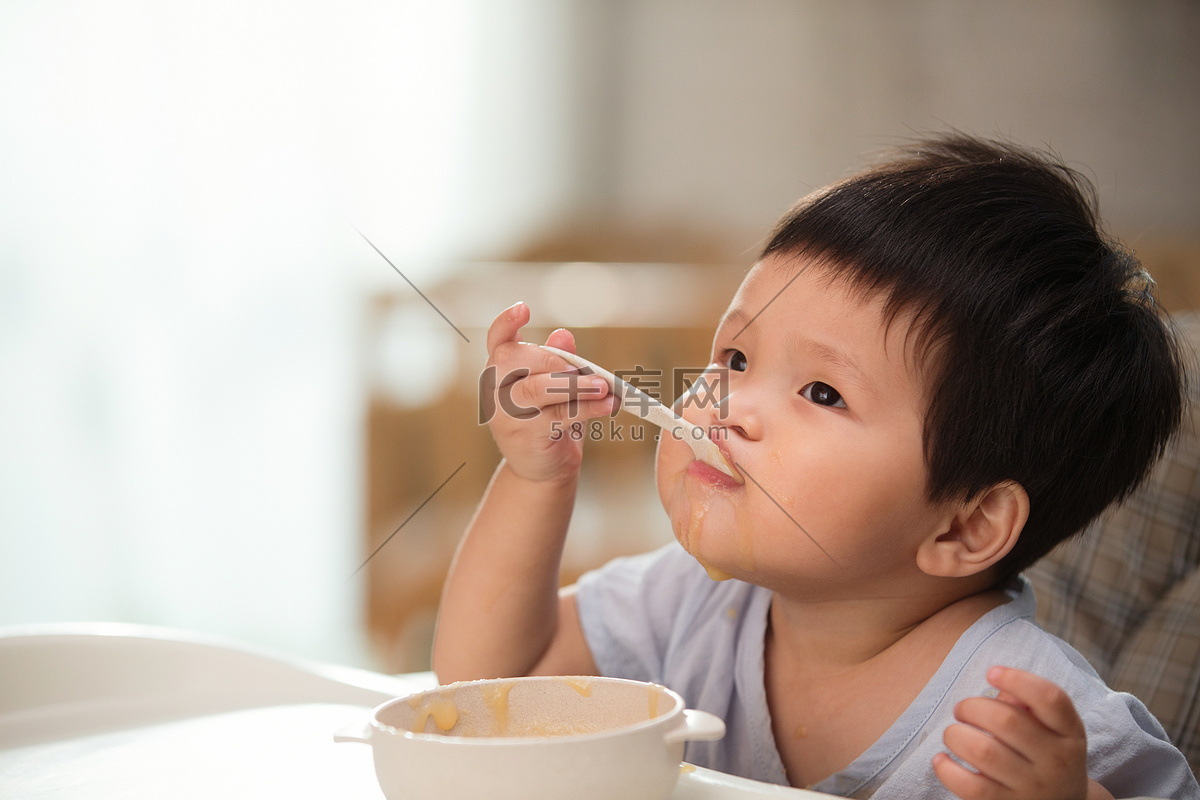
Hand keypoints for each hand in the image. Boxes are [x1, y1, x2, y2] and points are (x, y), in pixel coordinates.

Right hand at [482, 302, 614, 483]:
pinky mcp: (525, 436)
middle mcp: (496, 390)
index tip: (524, 308)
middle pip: (513, 359)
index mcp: (501, 372)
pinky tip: (608, 405)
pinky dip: (587, 408)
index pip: (496, 340)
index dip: (505, 322)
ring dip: (574, 385)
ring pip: (537, 389)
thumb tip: (563, 335)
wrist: (541, 470)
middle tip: (580, 368)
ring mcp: (506, 414)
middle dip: (549, 359)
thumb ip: (557, 361)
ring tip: (602, 386)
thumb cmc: (548, 421)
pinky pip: (558, 415)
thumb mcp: (553, 388)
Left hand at [932, 666, 1111, 799]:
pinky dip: (946, 768)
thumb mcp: (1052, 729)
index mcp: (1069, 734)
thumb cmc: (1045, 754)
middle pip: (1007, 721)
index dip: (1017, 679)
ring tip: (954, 734)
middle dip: (972, 707)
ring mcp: (1032, 788)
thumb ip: (1028, 704)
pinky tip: (943, 759)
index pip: (1051, 699)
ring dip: (956, 735)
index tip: (992, 673)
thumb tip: (1001, 687)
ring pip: (983, 751)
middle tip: (962, 710)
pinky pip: (969, 786)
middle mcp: (1056, 762)